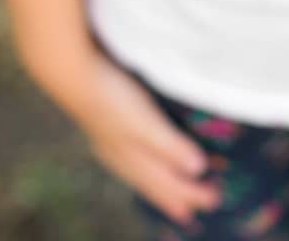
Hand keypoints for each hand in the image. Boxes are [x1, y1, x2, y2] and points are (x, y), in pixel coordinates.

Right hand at [36, 48, 223, 225]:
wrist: (73, 76)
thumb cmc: (111, 100)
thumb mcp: (144, 124)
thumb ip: (169, 146)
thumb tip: (198, 170)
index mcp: (134, 160)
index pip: (168, 184)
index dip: (191, 194)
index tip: (214, 201)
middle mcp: (123, 158)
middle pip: (155, 183)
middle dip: (177, 197)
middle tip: (195, 211)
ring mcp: (113, 145)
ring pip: (142, 175)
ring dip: (160, 187)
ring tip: (171, 199)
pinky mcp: (108, 129)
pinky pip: (133, 161)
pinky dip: (145, 170)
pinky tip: (141, 163)